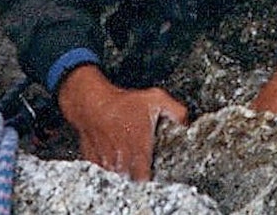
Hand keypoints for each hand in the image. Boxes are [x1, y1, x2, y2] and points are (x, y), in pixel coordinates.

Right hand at [56, 64, 188, 179]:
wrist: (90, 101)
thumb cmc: (122, 101)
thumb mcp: (155, 98)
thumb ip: (175, 111)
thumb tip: (186, 121)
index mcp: (139, 148)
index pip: (145, 177)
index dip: (149, 177)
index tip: (152, 172)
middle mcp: (123, 157)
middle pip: (131, 178)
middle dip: (135, 174)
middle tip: (139, 164)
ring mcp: (106, 160)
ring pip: (116, 174)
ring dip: (121, 170)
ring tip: (125, 159)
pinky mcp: (93, 158)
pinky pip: (101, 170)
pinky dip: (106, 166)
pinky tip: (111, 156)